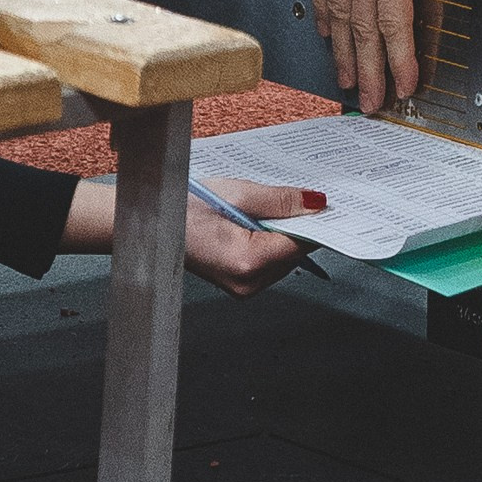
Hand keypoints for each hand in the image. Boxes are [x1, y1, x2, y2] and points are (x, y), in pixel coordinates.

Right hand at [184, 176, 323, 298]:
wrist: (153, 222)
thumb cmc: (184, 206)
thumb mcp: (237, 193)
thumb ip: (280, 200)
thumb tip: (314, 204)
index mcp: (248, 262)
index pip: (301, 243)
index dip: (315, 221)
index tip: (328, 202)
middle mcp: (247, 283)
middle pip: (294, 253)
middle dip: (297, 225)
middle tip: (293, 196)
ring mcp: (241, 288)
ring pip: (283, 259)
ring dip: (281, 233)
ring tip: (262, 208)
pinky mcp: (237, 284)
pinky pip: (267, 262)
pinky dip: (268, 241)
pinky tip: (254, 221)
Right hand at [309, 0, 481, 110]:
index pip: (393, 20)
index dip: (400, 58)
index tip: (403, 88)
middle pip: (363, 28)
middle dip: (369, 69)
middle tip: (370, 103)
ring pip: (339, 12)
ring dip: (344, 50)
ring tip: (345, 79)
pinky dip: (322, 11)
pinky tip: (323, 28)